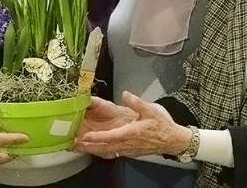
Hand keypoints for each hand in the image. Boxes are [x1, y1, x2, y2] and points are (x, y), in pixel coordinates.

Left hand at [72, 91, 189, 158]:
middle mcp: (128, 144)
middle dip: (88, 146)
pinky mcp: (130, 152)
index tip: (84, 137)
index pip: (110, 137)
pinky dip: (102, 151)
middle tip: (72, 144)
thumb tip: (125, 94)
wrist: (174, 140)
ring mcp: (129, 150)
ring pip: (108, 151)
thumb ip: (137, 103)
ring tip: (78, 147)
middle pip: (104, 147)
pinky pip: (113, 153)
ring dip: (93, 150)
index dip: (96, 138)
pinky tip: (94, 149)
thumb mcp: (152, 110)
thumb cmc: (163, 125)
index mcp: (132, 133)